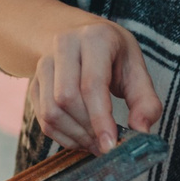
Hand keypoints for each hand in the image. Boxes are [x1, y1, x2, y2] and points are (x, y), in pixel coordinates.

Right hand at [31, 19, 161, 154]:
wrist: (80, 35)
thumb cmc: (113, 54)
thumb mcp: (136, 68)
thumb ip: (145, 100)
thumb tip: (142, 131)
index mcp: (94, 38)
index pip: (92, 84)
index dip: (100, 119)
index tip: (110, 145)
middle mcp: (64, 46)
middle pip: (66, 99)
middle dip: (88, 129)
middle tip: (107, 145)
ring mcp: (44, 64)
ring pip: (51, 111)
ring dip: (74, 136)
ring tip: (96, 142)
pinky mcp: (34, 83)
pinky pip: (43, 118)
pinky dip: (63, 136)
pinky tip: (81, 138)